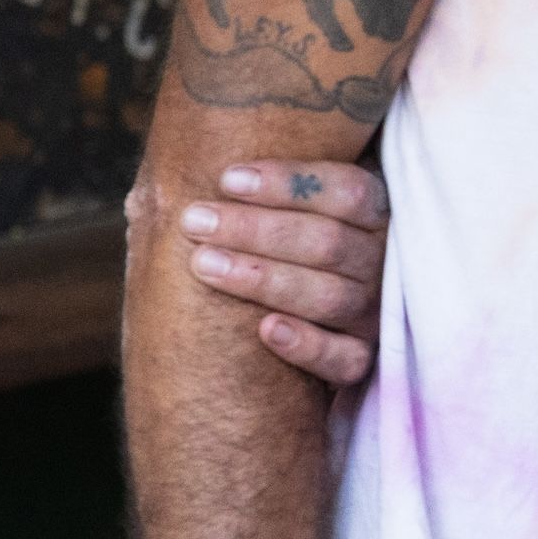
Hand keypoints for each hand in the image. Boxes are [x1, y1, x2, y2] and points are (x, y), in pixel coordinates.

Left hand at [153, 161, 390, 387]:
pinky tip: (267, 330)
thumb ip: (247, 196)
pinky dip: (309, 345)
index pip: (348, 191)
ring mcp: (374, 313)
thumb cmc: (280, 249)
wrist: (307, 324)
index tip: (227, 179)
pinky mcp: (363, 358)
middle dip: (258, 229)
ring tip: (204, 264)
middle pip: (329, 242)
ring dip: (265, 279)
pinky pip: (346, 359)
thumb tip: (156, 188)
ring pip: (331, 296)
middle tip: (195, 220)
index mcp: (375, 216)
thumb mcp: (282, 211)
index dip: (291, 184)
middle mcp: (381, 263)